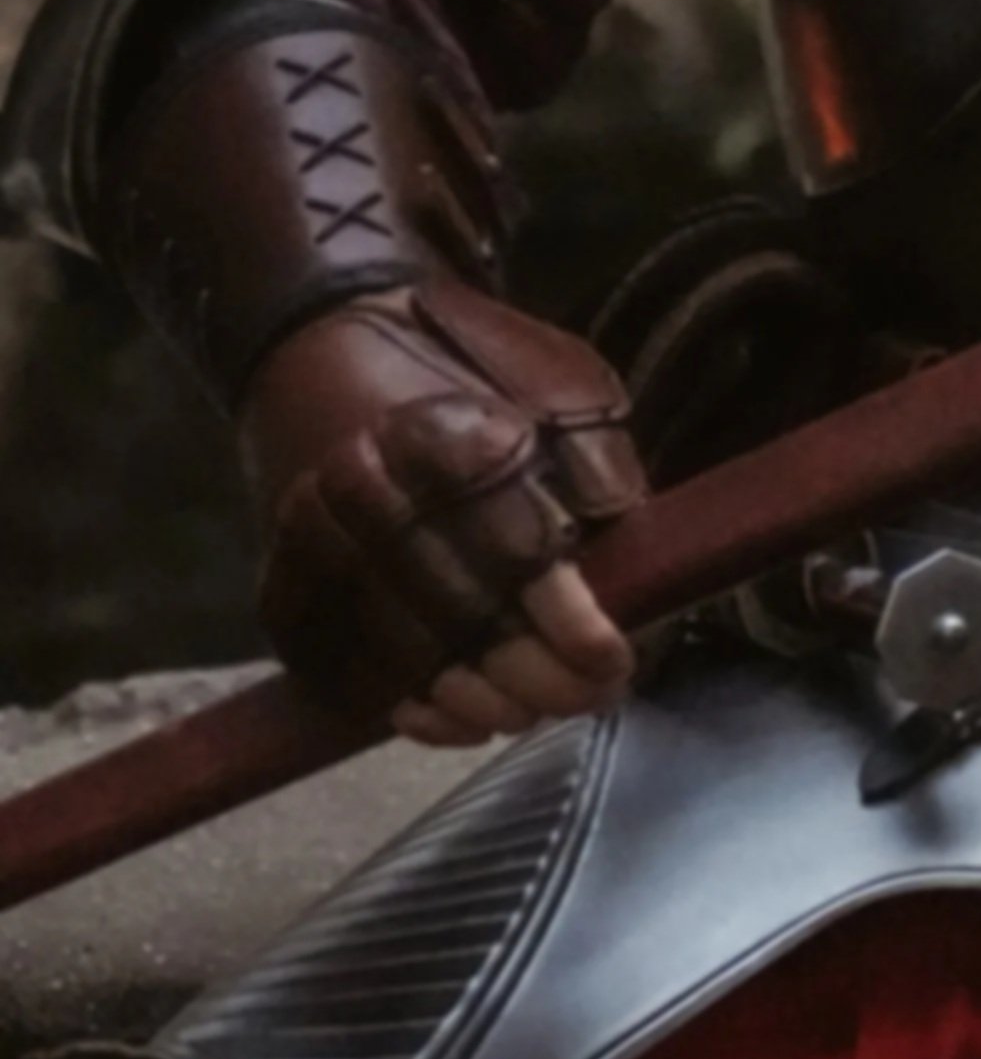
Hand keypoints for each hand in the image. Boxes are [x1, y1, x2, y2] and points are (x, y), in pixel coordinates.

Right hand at [239, 281, 644, 746]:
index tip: (615, 659)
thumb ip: (592, 452)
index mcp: (438, 433)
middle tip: (594, 697)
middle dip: (538, 677)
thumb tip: (622, 547)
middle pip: (462, 619)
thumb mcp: (549, 372)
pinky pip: (346, 672)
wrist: (319, 338)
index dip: (572, 623)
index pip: (515, 553)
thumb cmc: (458, 359)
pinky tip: (461, 719)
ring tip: (535, 710)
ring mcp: (310, 541)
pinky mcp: (281, 580)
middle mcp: (362, 490)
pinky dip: (410, 709)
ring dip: (480, 703)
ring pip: (405, 659)